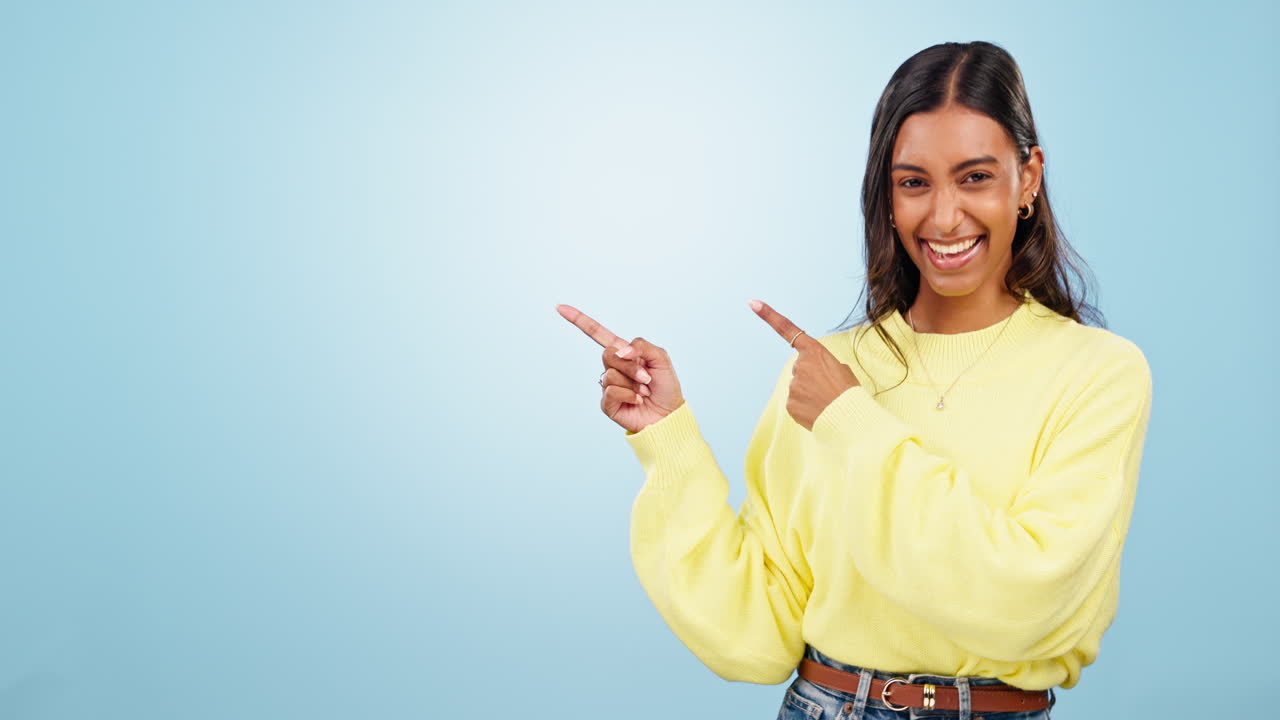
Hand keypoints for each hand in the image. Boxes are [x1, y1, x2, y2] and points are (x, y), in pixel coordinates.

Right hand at [556, 303, 685, 433]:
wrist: (668, 415)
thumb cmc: (665, 386)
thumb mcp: (660, 358)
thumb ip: (641, 346)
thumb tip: (620, 351)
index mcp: (624, 352)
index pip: (598, 333)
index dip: (579, 320)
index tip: (560, 308)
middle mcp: (613, 367)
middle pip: (608, 354)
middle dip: (630, 366)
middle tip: (646, 377)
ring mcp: (608, 385)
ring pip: (610, 374)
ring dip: (633, 383)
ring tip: (644, 391)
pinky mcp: (607, 402)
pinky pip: (611, 391)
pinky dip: (629, 395)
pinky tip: (637, 400)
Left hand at [750, 299, 859, 430]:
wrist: (849, 418)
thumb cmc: (848, 392)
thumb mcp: (840, 369)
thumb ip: (821, 366)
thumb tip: (812, 376)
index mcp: (814, 351)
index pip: (787, 329)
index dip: (768, 315)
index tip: (752, 303)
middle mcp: (799, 365)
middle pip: (800, 369)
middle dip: (812, 377)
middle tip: (828, 388)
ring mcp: (793, 384)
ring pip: (798, 387)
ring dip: (810, 393)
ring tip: (826, 400)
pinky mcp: (789, 403)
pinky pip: (796, 402)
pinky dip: (806, 407)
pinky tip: (817, 410)